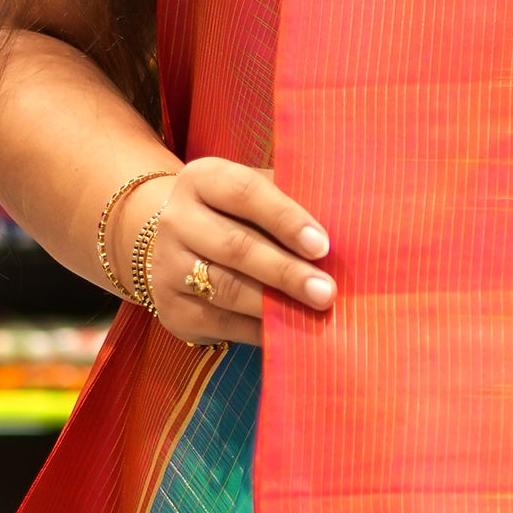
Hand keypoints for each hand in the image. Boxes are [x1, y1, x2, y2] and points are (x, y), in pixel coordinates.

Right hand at [127, 158, 335, 348]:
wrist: (173, 246)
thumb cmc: (235, 217)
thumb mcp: (254, 197)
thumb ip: (289, 204)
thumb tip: (344, 230)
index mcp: (203, 180)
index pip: (245, 192)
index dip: (285, 218)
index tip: (322, 245)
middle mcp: (176, 219)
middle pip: (236, 246)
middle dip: (286, 271)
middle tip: (326, 291)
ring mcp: (167, 265)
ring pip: (226, 288)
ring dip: (273, 304)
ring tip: (312, 313)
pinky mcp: (171, 308)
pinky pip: (220, 323)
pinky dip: (257, 330)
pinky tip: (287, 333)